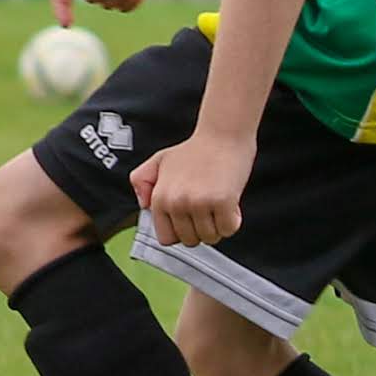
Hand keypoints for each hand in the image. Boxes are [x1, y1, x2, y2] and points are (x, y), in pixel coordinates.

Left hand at [133, 125, 252, 248]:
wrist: (222, 135)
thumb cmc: (194, 150)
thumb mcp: (159, 161)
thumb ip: (142, 181)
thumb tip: (144, 205)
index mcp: (159, 197)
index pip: (166, 238)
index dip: (180, 232)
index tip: (189, 219)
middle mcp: (177, 202)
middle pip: (190, 241)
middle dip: (200, 229)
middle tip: (206, 208)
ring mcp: (199, 203)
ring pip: (211, 238)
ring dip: (217, 225)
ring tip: (216, 203)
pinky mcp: (222, 202)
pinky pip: (228, 229)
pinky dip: (233, 220)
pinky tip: (229, 202)